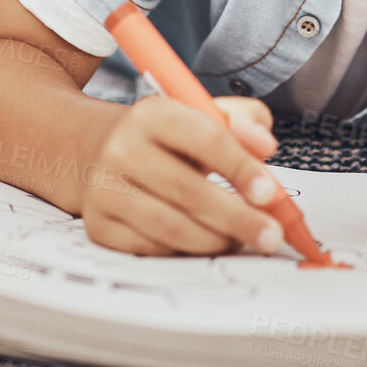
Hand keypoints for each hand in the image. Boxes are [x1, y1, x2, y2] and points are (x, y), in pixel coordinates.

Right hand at [77, 94, 285, 255]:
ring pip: (170, 227)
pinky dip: (184, 253)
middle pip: (187, 190)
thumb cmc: (164, 137)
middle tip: (270, 236)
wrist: (96, 149)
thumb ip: (242, 119)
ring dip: (215, 240)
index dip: (241, 167)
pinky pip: (150, 249)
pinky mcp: (96, 223)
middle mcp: (120, 148)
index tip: (270, 194)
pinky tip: (203, 245)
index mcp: (151, 113)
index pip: (204, 137)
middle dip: (238, 218)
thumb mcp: (200, 113)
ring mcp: (103, 188)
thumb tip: (264, 146)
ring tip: (240, 241)